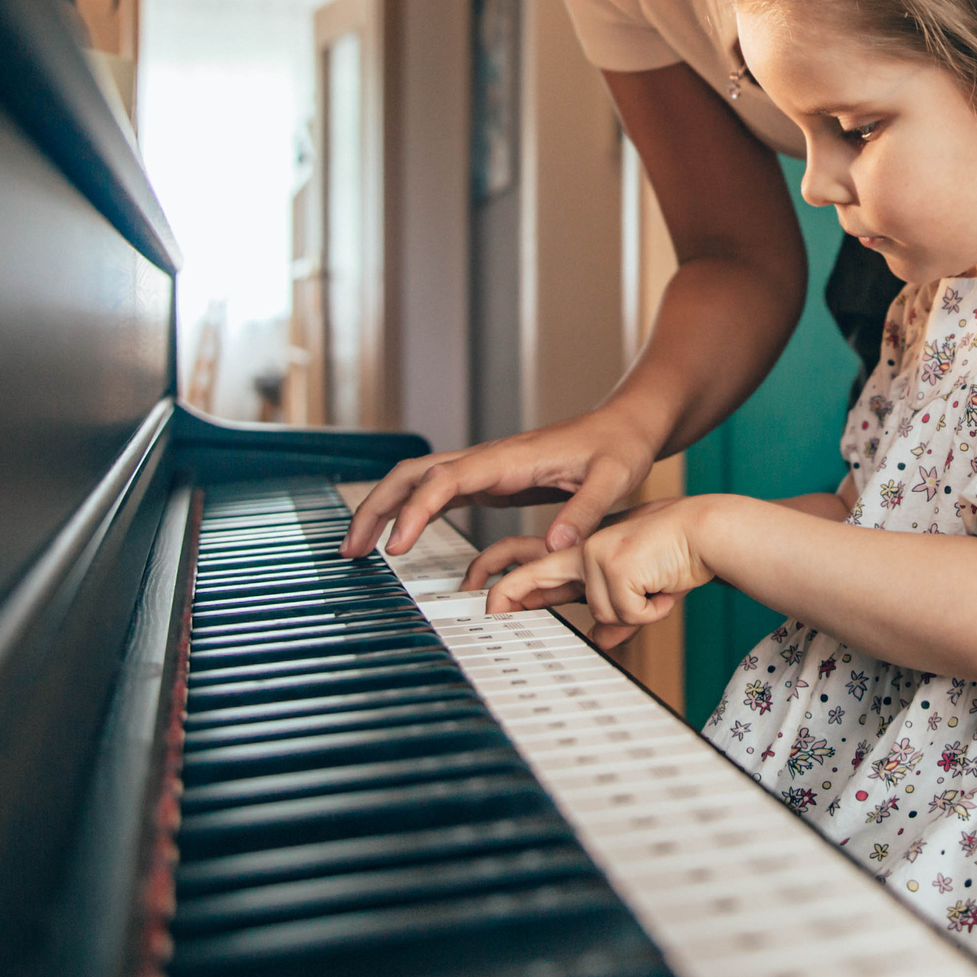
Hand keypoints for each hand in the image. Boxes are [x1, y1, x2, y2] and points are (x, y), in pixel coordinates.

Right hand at [340, 407, 658, 560]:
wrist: (625, 425)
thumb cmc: (620, 447)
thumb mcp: (613, 479)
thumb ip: (585, 512)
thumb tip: (555, 545)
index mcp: (510, 458)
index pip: (446, 480)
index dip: (417, 511)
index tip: (396, 547)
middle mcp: (489, 459)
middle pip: (414, 475)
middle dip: (377, 507)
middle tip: (350, 551)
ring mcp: (485, 468)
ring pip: (418, 481)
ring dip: (384, 508)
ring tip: (357, 548)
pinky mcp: (490, 481)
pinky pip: (437, 492)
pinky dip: (409, 511)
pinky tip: (396, 536)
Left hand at [484, 496, 720, 649]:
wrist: (706, 530)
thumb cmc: (676, 555)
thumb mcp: (637, 589)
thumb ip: (613, 613)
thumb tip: (597, 640)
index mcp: (582, 554)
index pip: (529, 566)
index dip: (502, 586)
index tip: (486, 609)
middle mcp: (582, 552)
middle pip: (525, 577)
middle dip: (500, 600)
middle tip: (487, 618)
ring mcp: (595, 555)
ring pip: (600, 614)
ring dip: (635, 614)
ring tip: (654, 588)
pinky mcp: (614, 564)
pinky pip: (626, 614)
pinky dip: (650, 612)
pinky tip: (662, 587)